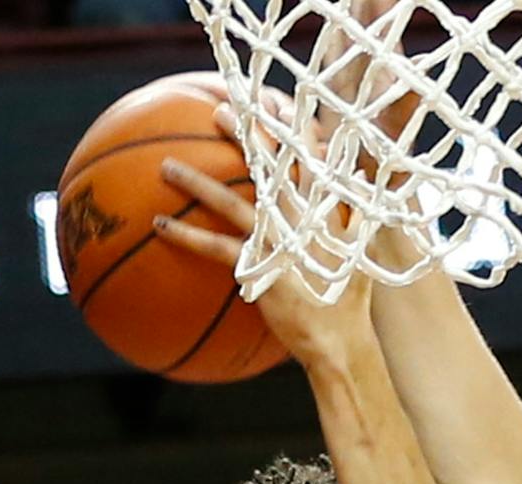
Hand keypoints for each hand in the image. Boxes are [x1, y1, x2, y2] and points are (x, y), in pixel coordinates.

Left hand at [156, 120, 376, 374]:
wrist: (340, 343)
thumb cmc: (348, 303)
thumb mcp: (361, 254)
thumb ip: (357, 217)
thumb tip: (359, 183)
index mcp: (324, 213)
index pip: (311, 161)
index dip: (295, 129)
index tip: (278, 102)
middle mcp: (299, 221)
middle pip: (266, 169)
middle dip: (244, 137)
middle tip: (218, 111)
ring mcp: (276, 243)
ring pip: (230, 202)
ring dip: (196, 183)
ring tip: (166, 167)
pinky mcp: (258, 268)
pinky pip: (215, 247)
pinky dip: (187, 235)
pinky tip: (161, 225)